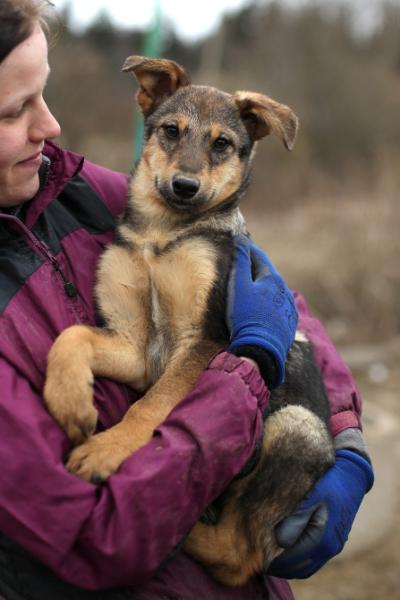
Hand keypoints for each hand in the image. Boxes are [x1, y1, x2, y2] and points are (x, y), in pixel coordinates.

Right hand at [227, 234, 297, 385]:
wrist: (262, 351)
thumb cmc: (247, 317)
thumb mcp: (239, 287)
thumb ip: (241, 262)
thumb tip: (241, 239)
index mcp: (272, 278)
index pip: (259, 257)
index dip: (248, 249)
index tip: (239, 243)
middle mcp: (285, 290)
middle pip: (268, 273)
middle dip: (256, 266)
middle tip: (244, 261)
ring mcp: (288, 307)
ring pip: (274, 290)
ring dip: (263, 285)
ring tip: (252, 285)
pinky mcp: (288, 323)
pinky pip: (278, 306)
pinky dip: (269, 301)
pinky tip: (262, 306)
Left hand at [268, 449, 373, 578]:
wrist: (350, 473)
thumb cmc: (327, 482)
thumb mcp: (309, 496)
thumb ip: (295, 519)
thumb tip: (280, 542)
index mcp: (322, 540)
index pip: (290, 561)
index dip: (270, 561)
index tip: (253, 554)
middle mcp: (330, 549)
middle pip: (297, 569)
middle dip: (277, 566)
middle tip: (257, 556)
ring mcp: (333, 546)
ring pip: (304, 566)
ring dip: (287, 564)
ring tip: (267, 552)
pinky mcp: (333, 541)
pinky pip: (312, 558)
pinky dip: (297, 558)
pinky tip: (284, 545)